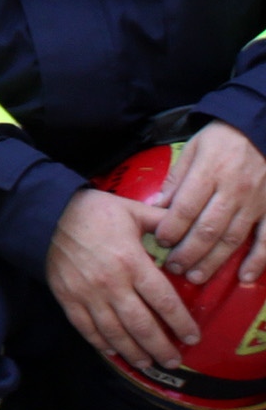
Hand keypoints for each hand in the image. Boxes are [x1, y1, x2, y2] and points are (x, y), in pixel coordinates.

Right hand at [51, 181, 195, 377]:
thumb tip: (187, 234)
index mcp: (132, 262)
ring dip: (133, 352)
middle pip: (142, 325)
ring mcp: (87, 293)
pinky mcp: (67, 297)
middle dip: (161, 348)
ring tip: (148, 364)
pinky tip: (113, 352)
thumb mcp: (132, 210)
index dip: (181, 323)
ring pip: (115, 332)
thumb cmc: (93, 211)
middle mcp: (111, 283)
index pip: (164, 301)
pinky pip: (86, 327)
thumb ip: (162, 223)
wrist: (46, 212)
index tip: (192, 338)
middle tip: (173, 361)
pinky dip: (100, 343)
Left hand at [154, 123, 265, 288]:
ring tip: (195, 276)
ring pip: (232, 239)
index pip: (186, 207)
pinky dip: (257, 261)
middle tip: (173, 268)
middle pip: (208, 229)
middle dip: (188, 252)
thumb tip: (155, 207)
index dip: (171, 228)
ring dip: (213, 261)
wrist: (261, 131)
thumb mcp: (192, 149)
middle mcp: (234, 191)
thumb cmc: (222, 140)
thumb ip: (176, 179)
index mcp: (209, 172)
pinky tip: (244, 278)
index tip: (160, 242)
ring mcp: (256, 203)